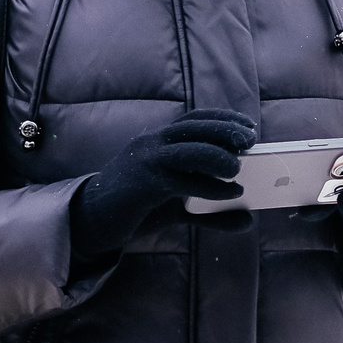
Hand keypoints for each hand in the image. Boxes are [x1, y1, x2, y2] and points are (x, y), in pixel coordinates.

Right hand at [70, 110, 259, 257]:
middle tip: (249, 140)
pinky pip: (183, 180)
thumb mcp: (178, 210)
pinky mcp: (144, 184)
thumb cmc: (135, 210)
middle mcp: (151, 145)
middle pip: (194, 127)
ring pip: (189, 148)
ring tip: (237, 169)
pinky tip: (229, 194)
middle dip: (225, 130)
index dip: (222, 118)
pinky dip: (211, 187)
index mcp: (157, 143)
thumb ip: (210, 213)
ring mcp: (146, 162)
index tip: (248, 124)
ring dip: (218, 155)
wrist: (92, 223)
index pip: (193, 119)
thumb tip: (248, 220)